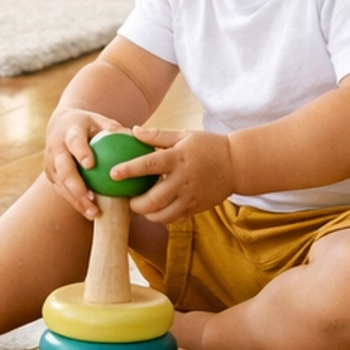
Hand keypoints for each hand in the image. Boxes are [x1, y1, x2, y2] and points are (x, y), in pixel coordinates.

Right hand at [43, 107, 125, 218]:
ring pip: (62, 184)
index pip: (74, 141)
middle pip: (65, 169)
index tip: (90, 164)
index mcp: (70, 132)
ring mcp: (51, 163)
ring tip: (93, 213)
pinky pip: (62, 191)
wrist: (60, 126)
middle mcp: (57, 148)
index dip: (80, 152)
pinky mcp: (51, 176)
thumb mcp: (98, 120)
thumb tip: (134, 136)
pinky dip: (74, 202)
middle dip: (77, 187)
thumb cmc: (87, 125)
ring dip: (76, 200)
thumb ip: (112, 128)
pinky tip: (89, 212)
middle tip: (92, 199)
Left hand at [107, 127, 233, 222]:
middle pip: (153, 199)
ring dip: (147, 214)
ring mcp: (190, 197)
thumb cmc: (207, 146)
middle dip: (136, 204)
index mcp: (177, 158)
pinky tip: (156, 212)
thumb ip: (158, 135)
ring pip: (163, 215)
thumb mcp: (184, 134)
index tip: (112, 173)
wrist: (237, 164)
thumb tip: (133, 130)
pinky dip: (162, 218)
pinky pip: (175, 219)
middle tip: (127, 200)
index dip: (128, 170)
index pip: (148, 165)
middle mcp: (183, 180)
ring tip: (140, 208)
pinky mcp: (196, 208)